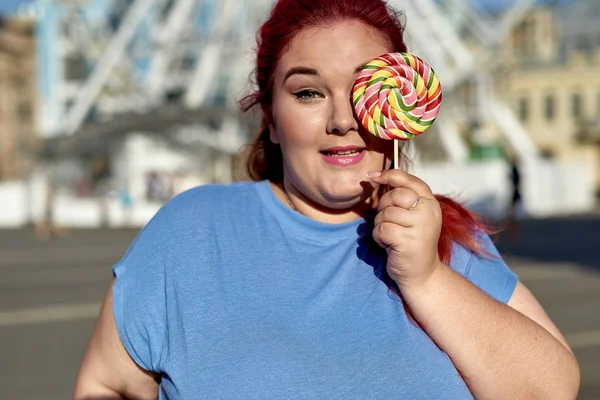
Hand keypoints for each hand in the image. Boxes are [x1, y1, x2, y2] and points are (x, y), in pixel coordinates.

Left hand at [368, 170, 443, 291]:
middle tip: (388, 222)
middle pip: (394, 196)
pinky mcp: (409, 240)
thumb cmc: (412, 241)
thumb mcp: (412, 216)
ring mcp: (421, 226)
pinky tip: (388, 244)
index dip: (389, 175)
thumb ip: (402, 197)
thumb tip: (377, 176)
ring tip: (391, 236)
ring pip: (386, 214)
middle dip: (383, 207)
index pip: (409, 181)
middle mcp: (429, 211)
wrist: (422, 273)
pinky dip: (379, 237)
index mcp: (430, 203)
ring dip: (381, 225)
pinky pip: (382, 229)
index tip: (372, 176)